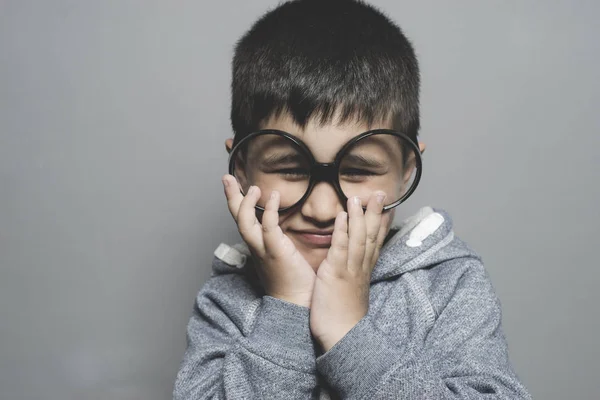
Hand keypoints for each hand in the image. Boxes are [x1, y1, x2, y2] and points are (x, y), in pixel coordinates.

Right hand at [222, 175, 315, 306]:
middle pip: (237, 218)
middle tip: (227, 178)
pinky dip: (268, 210)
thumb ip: (280, 240)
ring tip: (252, 187)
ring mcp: (263, 249)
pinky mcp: (276, 252)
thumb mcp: (282, 254)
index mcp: (257, 246)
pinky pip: (268, 227)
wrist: (296, 302)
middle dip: (231, 197)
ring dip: (245, 203)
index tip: (236, 186)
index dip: (237, 202)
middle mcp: (255, 246)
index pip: (242, 220)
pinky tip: (273, 196)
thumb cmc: (293, 280)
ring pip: (245, 222)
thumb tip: (286, 227)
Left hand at [309, 192, 388, 350]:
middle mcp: (360, 267)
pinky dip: (343, 231)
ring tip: (359, 197)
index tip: (388, 208)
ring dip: (359, 216)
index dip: (382, 224)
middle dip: (376, 214)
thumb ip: (354, 276)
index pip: (376, 243)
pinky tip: (342, 216)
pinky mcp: (336, 273)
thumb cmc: (344, 317)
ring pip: (358, 238)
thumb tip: (355, 267)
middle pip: (371, 236)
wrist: (343, 336)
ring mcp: (349, 269)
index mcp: (364, 272)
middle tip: (381, 193)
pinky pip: (340, 248)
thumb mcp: (352, 292)